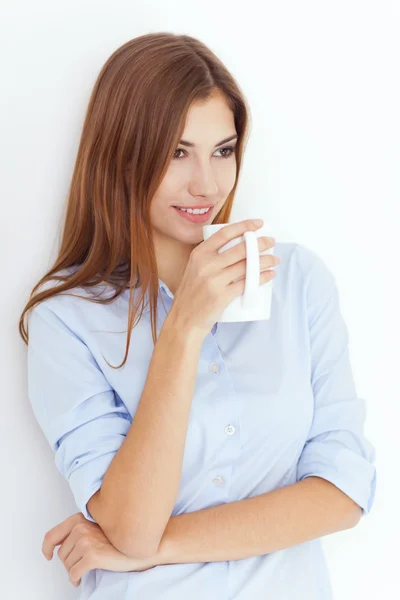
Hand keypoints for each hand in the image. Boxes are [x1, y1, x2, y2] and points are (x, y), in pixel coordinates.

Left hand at [42, 512, 156, 587]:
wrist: (139, 544)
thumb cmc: (119, 537)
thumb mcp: (96, 526)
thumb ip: (79, 529)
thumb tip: (61, 545)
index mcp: (80, 518)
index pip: (52, 535)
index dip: (46, 548)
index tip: (48, 555)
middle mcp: (81, 527)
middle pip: (60, 554)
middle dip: (68, 562)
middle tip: (79, 564)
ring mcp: (86, 541)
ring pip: (67, 565)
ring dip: (73, 571)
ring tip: (83, 570)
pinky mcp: (92, 556)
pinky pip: (74, 573)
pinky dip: (75, 579)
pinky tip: (81, 579)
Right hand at [167, 219, 278, 338]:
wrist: (184, 320)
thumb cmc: (191, 295)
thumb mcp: (194, 269)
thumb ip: (210, 257)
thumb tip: (238, 247)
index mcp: (199, 254)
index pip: (225, 234)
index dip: (244, 226)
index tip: (258, 224)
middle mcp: (206, 264)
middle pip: (240, 248)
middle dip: (261, 243)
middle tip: (271, 242)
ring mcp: (214, 280)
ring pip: (247, 265)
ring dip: (266, 260)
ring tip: (274, 260)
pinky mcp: (223, 296)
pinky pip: (248, 283)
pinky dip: (262, 278)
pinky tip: (270, 274)